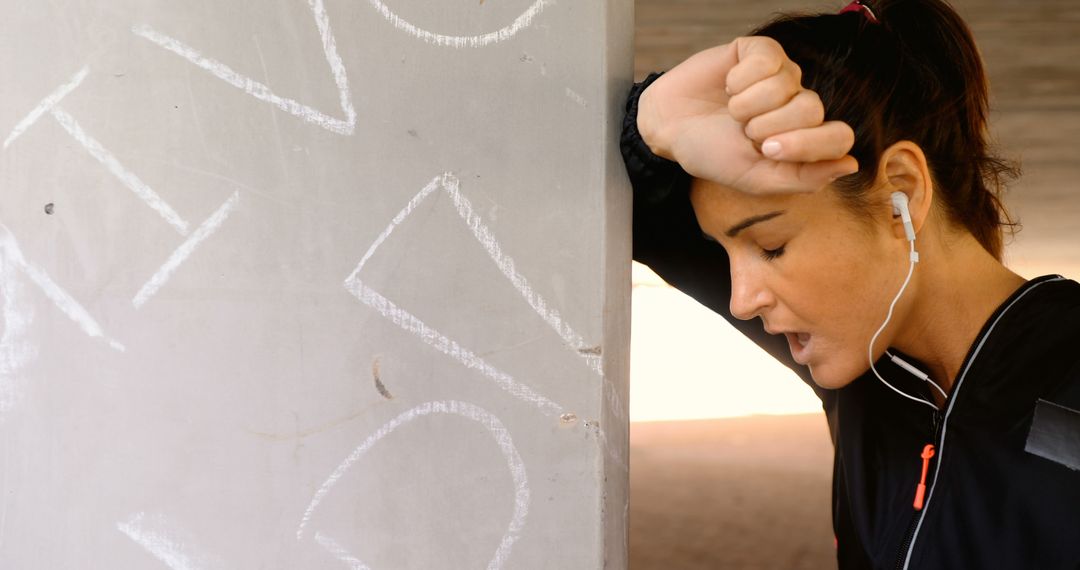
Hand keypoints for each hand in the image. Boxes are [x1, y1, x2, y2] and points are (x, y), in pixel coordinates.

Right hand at [637, 36, 857, 193]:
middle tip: (743, 132)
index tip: (766, 151)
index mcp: (804, 138)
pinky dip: (740, 79)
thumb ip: (803, 178)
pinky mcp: (760, 52)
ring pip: (786, 83)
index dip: (804, 144)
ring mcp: (782, 75)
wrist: (669, 127)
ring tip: (732, 111)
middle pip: (811, 108)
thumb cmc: (712, 153)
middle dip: (767, 125)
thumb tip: (851, 165)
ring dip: (748, 104)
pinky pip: (766, 59)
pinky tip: (728, 87)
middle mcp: (799, 104)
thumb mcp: (755, 179)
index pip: (838, 137)